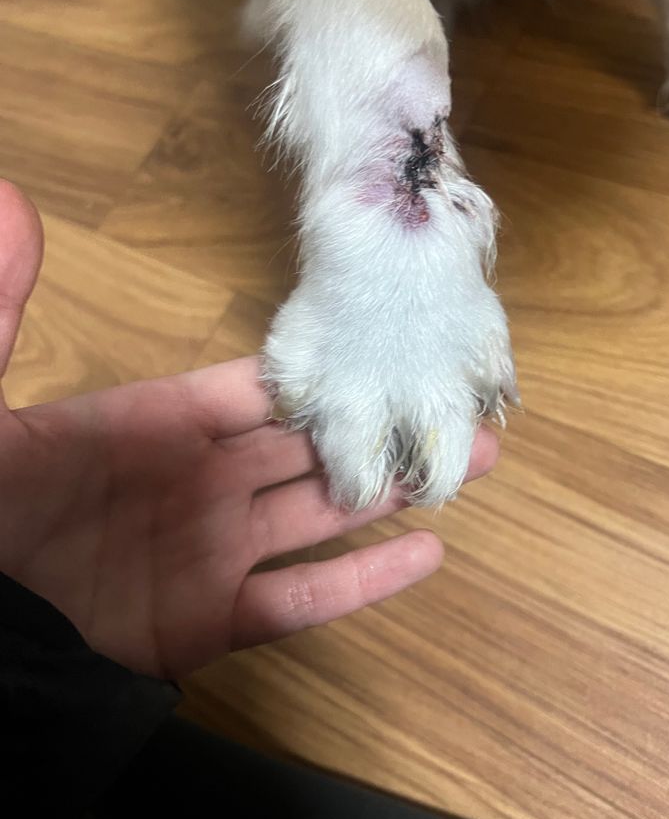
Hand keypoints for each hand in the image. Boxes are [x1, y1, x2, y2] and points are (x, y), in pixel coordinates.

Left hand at [0, 182, 497, 677]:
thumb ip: (3, 306)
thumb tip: (8, 198)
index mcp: (157, 424)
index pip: (255, 386)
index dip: (320, 366)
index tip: (388, 339)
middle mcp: (202, 480)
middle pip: (310, 444)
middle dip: (384, 419)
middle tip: (455, 396)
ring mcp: (214, 551)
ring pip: (324, 514)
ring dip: (394, 490)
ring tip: (471, 460)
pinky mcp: (215, 620)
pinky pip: (302, 601)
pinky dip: (364, 581)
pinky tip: (425, 556)